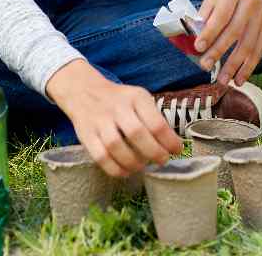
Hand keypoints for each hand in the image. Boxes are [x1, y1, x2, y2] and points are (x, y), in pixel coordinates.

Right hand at [45, 59, 183, 177]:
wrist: (84, 91)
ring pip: (116, 147)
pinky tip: (126, 171)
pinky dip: (115, 169)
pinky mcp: (86, 135)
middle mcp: (117, 107)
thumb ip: (153, 118)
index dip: (169, 141)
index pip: (155, 122)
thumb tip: (172, 144)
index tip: (177, 150)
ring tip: (142, 166)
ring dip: (134, 162)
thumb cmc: (120, 100)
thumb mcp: (139, 98)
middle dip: (154, 152)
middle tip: (162, 160)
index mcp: (135, 97)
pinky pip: (100, 157)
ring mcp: (99, 121)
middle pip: (136, 134)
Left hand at [195, 0, 261, 86]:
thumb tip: (196, 35)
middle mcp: (251, 3)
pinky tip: (240, 79)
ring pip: (249, 44)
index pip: (222, 15)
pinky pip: (259, 49)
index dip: (210, 33)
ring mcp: (261, 16)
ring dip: (236, 65)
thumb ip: (207, 11)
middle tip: (205, 66)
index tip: (198, 47)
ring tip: (223, 80)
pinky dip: (250, 66)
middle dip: (220, 51)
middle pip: (235, 31)